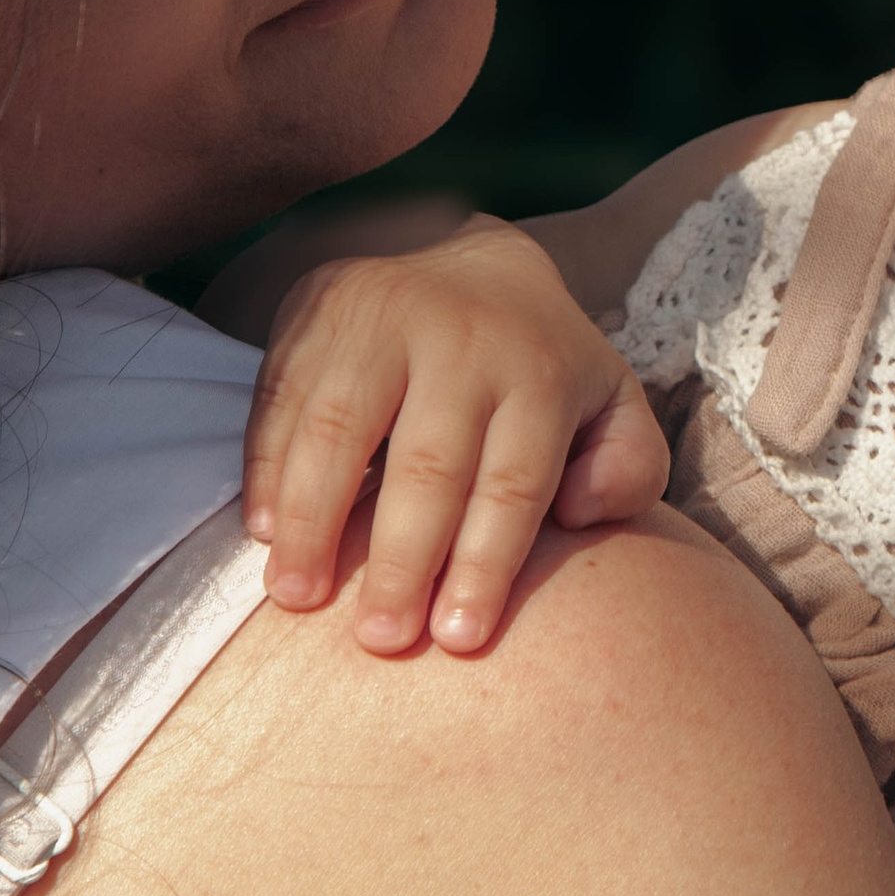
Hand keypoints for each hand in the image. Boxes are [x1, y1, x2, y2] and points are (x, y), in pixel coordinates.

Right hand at [244, 215, 669, 652]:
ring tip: (299, 597)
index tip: (457, 639)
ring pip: (340, 428)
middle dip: (402, 559)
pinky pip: (281, 394)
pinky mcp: (312, 310)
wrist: (466, 255)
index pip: (513, 481)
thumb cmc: (538, 365)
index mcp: (540, 370)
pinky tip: (265, 530)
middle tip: (381, 639)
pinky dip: (266, 464)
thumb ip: (629, 467)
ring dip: (315, 519)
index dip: (485, 563)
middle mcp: (460, 340)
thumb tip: (582, 515)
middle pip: (427, 463)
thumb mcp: (611, 402)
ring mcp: (379, 318)